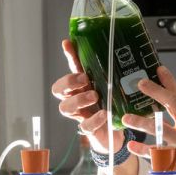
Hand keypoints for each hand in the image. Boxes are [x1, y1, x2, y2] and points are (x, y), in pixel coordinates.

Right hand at [50, 39, 120, 153]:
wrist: (117, 130)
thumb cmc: (110, 104)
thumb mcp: (109, 86)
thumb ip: (106, 72)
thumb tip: (111, 48)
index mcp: (80, 87)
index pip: (71, 68)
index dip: (68, 57)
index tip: (68, 44)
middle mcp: (75, 99)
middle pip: (58, 90)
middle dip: (69, 82)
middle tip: (85, 79)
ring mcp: (80, 114)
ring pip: (65, 107)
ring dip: (78, 100)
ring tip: (94, 96)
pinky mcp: (89, 129)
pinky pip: (85, 125)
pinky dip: (94, 119)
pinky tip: (104, 114)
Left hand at [122, 66, 175, 174]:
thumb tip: (169, 100)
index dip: (170, 82)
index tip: (158, 69)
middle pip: (173, 105)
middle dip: (156, 92)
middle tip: (140, 83)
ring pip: (161, 129)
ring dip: (142, 121)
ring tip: (126, 117)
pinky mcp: (175, 161)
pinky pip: (154, 154)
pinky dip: (141, 149)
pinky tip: (131, 144)